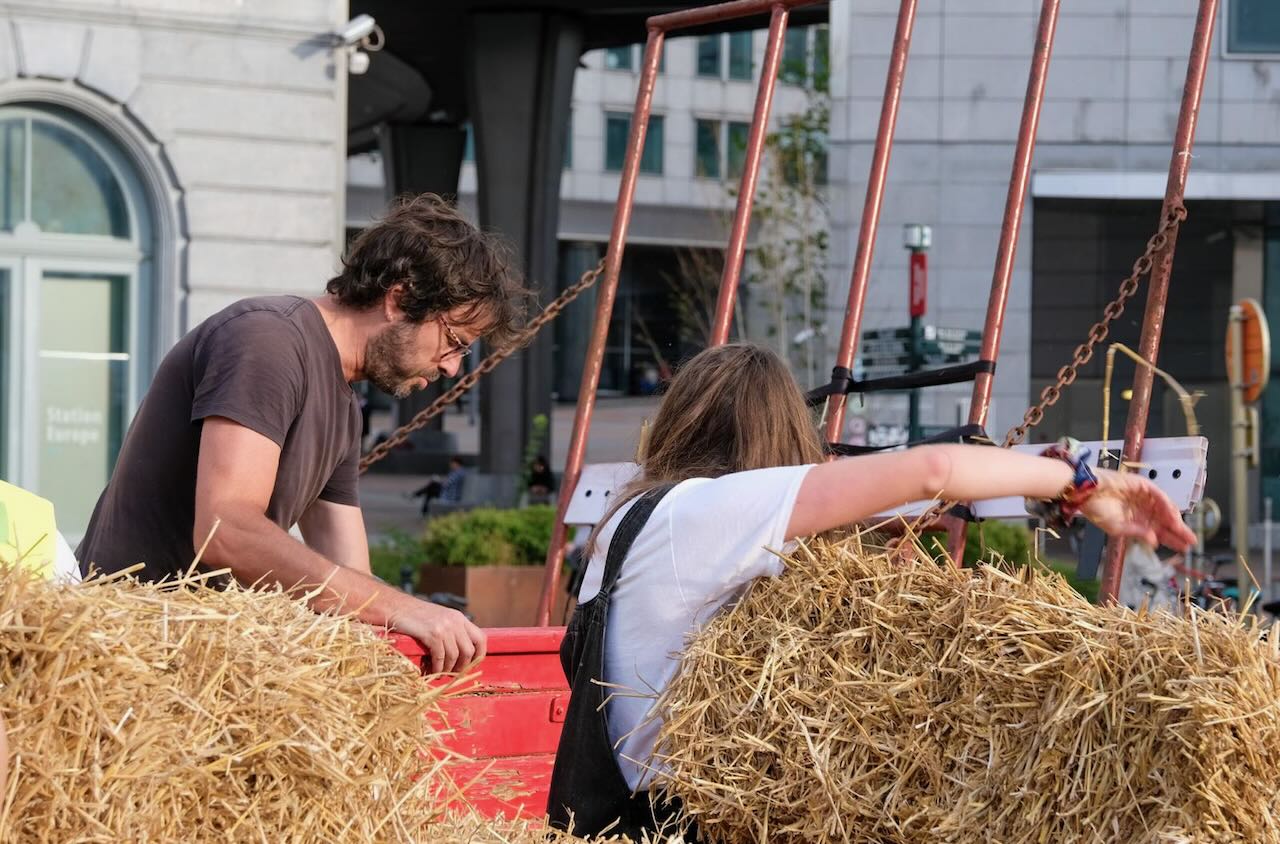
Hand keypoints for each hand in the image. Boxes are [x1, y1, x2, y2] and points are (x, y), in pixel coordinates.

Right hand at [398, 599, 486, 674]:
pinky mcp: (432, 634)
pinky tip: (434, 671)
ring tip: (442, 674)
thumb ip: (453, 630)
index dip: (479, 655)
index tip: (472, 665)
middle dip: (463, 666)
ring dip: (449, 669)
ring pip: (455, 656)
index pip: (481, 638)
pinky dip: (438, 667)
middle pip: (469, 650)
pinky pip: (440, 657)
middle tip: (455, 673)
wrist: (398, 607)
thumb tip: (462, 653)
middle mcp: (455, 621)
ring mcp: (444, 627)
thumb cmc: (417, 616)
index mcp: (460, 618)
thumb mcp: (441, 619)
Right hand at [1080, 469, 1197, 550]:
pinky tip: (1172, 515)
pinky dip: (1167, 505)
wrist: (1086, 491)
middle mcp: (1143, 510)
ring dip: (1174, 520)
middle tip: (1191, 541)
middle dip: (1179, 532)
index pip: (1159, 532)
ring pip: (1166, 509)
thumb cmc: (1096, 509)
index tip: (1184, 548)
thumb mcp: (1116, 528)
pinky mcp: (1143, 485)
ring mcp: (1144, 497)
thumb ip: (1137, 533)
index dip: (1172, 540)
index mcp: (1136, 521)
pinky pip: (1159, 496)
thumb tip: (1154, 542)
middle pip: (1166, 522)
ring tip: (1182, 530)